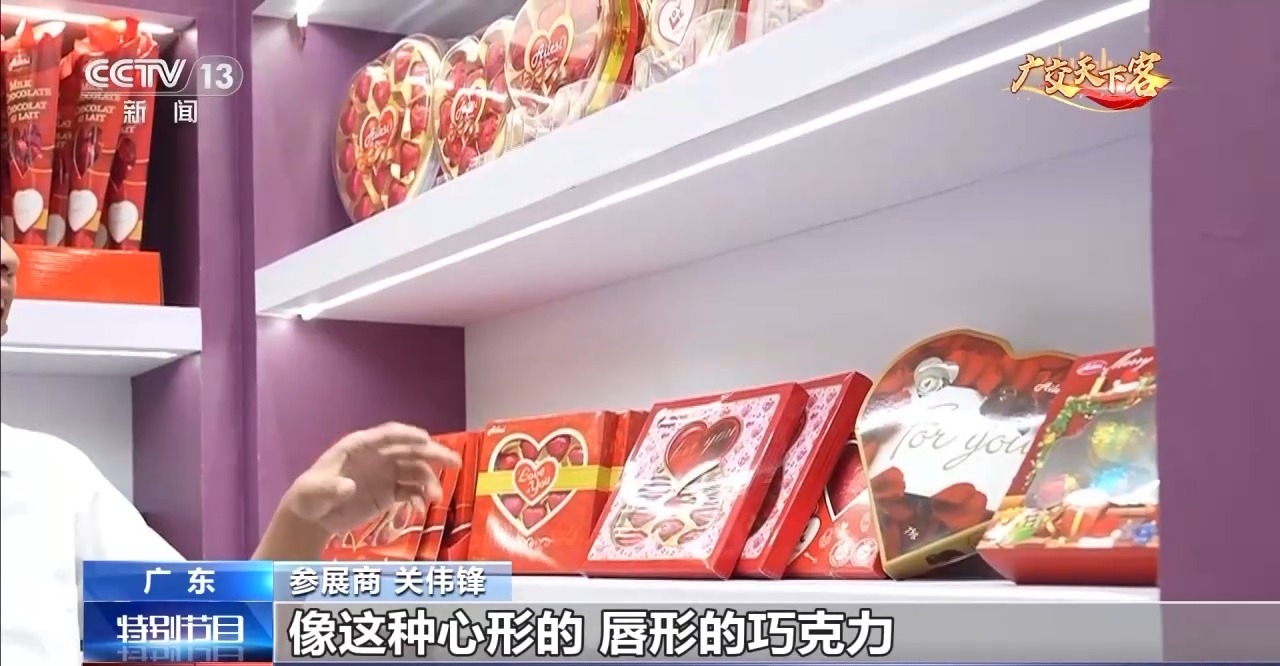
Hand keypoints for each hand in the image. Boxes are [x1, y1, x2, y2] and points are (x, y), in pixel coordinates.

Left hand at [282, 422, 460, 534]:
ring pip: (415, 471)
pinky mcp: (390, 493)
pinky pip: (412, 491)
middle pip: (410, 450)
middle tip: (454, 462)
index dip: (407, 434)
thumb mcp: (313, 492)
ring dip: (429, 481)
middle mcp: (378, 456)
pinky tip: (423, 508)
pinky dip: (421, 497)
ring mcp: (386, 474)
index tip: (426, 439)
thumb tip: (349, 486)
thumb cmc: (309, 497)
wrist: (312, 517)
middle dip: (433, 454)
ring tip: (435, 498)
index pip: (388, 435)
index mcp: (359, 446)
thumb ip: (330, 488)